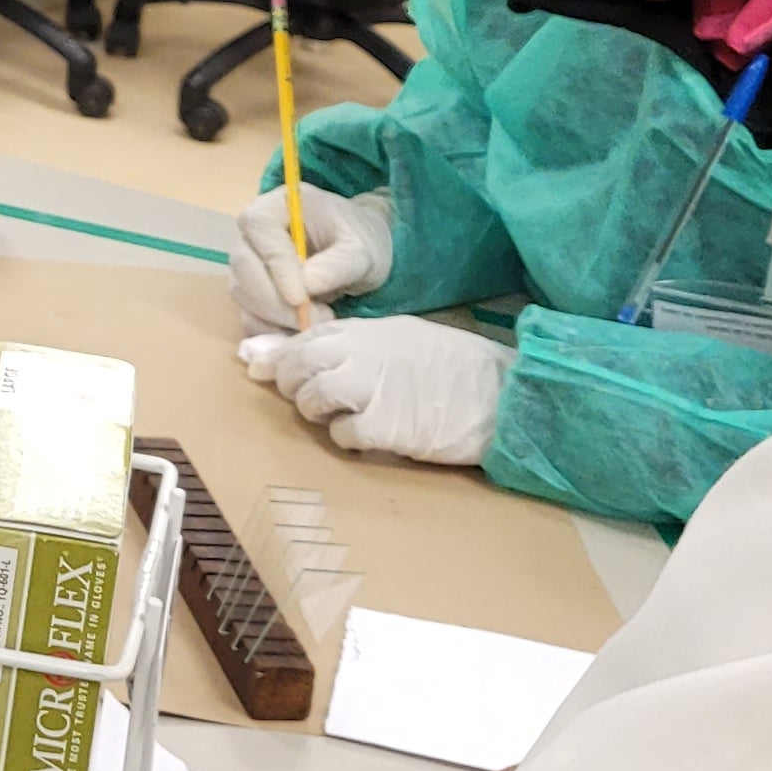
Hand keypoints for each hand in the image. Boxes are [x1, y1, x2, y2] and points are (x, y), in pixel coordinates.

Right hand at [227, 184, 392, 332]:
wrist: (361, 254)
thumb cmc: (360, 239)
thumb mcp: (361, 249)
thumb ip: (337, 264)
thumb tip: (306, 286)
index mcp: (276, 205)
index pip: (259, 228)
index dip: (276, 264)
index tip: (302, 297)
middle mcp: (253, 233)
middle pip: (244, 265)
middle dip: (275, 299)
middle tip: (314, 318)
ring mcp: (248, 263)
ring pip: (243, 293)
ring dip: (276, 317)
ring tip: (319, 321)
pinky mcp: (252, 293)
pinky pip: (248, 315)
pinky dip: (270, 330)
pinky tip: (301, 333)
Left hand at [238, 317, 510, 466]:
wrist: (502, 394)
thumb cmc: (456, 366)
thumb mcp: (404, 338)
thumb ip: (354, 343)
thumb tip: (295, 352)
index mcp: (368, 331)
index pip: (304, 338)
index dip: (282, 357)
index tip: (268, 371)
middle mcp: (363, 353)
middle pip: (297, 367)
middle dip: (293, 386)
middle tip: (312, 399)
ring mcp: (372, 389)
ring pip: (311, 401)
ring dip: (319, 414)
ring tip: (345, 417)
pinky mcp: (385, 427)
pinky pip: (342, 436)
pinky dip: (349, 440)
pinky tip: (371, 436)